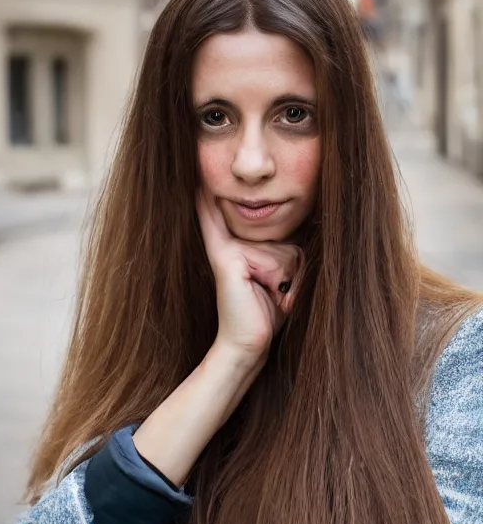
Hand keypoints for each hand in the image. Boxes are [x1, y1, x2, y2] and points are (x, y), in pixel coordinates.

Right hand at [197, 189, 301, 363]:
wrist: (250, 344)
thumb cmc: (269, 313)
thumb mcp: (285, 276)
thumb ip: (289, 252)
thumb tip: (302, 234)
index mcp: (239, 243)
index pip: (257, 217)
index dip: (249, 199)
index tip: (221, 179)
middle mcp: (230, 240)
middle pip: (287, 241)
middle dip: (293, 270)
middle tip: (275, 295)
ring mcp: (227, 247)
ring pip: (285, 253)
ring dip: (289, 281)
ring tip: (270, 298)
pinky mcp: (227, 258)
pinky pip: (275, 261)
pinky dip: (282, 280)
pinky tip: (263, 287)